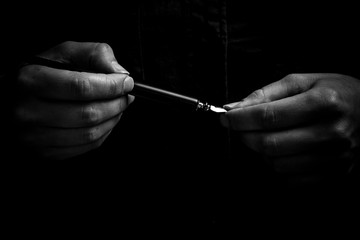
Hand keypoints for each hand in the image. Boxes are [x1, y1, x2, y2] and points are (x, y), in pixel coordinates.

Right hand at [13, 41, 133, 159]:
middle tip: (126, 95)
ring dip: (113, 120)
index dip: (111, 86)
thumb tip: (120, 73)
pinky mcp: (42, 152)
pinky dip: (103, 134)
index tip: (127, 82)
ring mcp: (32, 136)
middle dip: (116, 104)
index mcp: (29, 80)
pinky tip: (105, 121)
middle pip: (88, 113)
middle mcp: (26, 112)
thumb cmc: (41, 72)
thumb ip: (95, 54)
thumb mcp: (64, 52)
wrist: (11, 97)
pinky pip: (84, 148)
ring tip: (117, 107)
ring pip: (89, 134)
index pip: (81, 87)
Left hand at [220, 73, 359, 185]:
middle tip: (241, 127)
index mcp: (323, 103)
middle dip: (244, 136)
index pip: (268, 116)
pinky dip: (277, 166)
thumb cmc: (335, 93)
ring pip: (276, 164)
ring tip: (265, 137)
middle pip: (269, 144)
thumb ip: (266, 93)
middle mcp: (331, 133)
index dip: (239, 119)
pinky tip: (282, 151)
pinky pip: (291, 180)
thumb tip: (234, 107)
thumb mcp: (303, 82)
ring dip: (260, 152)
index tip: (226, 118)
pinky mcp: (335, 174)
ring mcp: (335, 158)